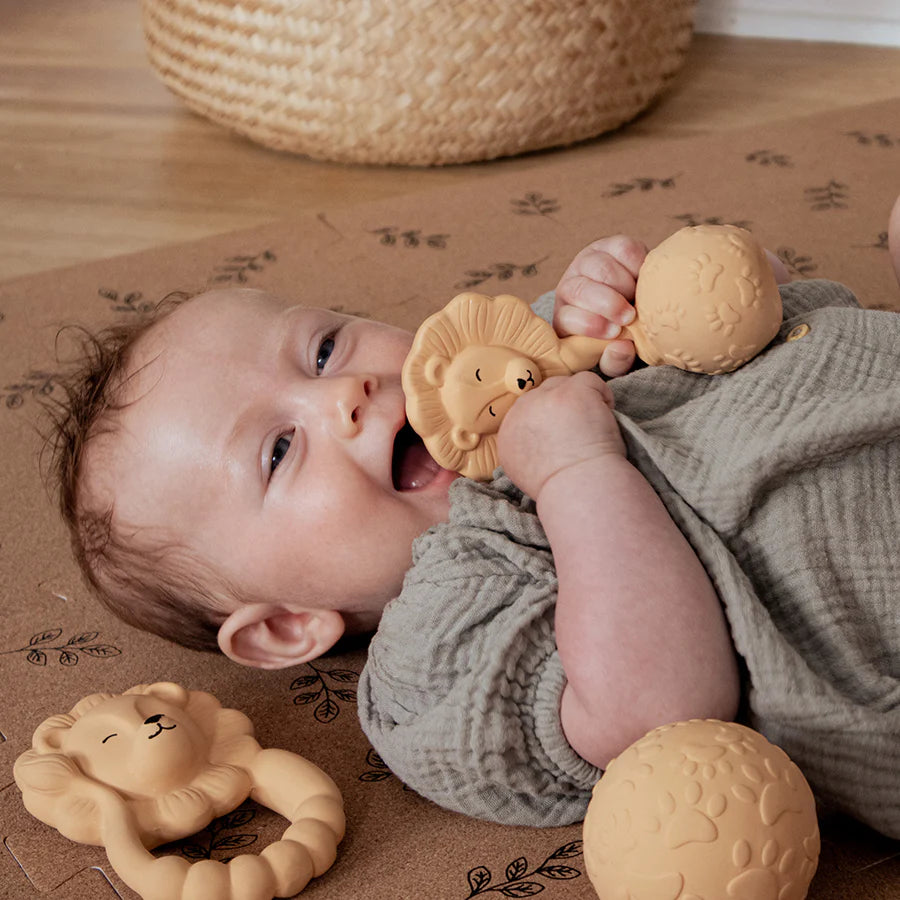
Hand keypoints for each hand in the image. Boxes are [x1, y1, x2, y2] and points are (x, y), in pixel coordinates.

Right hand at [496, 371, 624, 499]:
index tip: (564, 438)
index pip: (525, 412)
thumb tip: (541, 438)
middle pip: (542, 394)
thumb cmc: (561, 490)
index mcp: (507, 435)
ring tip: (593, 428)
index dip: (548, 421)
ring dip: (580, 401)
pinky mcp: (571, 391)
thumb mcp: (526, 473)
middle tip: (580, 433)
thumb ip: (526, 450)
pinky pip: (589, 380)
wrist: (578, 489)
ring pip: (564, 385)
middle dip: (561, 409)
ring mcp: (546, 398)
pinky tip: (606, 419)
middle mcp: (521, 412)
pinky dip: (602, 396)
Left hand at [553, 235, 647, 376]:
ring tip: (638, 297)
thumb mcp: (618, 356)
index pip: (568, 318)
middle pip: (579, 289)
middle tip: (630, 316)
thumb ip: (617, 361)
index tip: (614, 332)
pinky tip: (643, 278)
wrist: (639, 304)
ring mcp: (587, 263)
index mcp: (566, 318)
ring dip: (623, 285)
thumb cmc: (624, 336)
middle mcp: (570, 288)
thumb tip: (621, 348)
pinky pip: (623, 248)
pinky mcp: (610, 245)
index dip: (590, 324)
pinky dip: (637, 264)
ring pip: (600, 267)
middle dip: (607, 304)